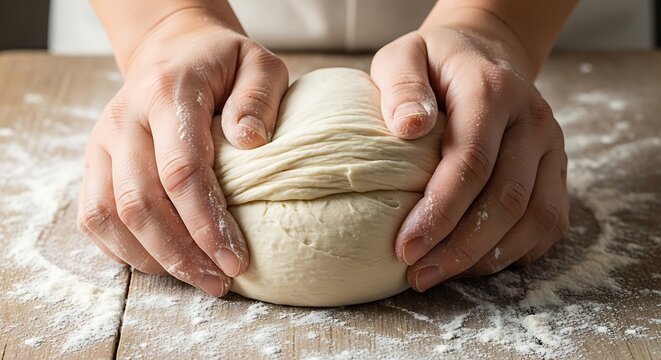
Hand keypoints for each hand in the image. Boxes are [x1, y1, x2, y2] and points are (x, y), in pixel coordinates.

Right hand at [77, 10, 288, 295]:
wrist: (173, 50)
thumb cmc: (223, 64)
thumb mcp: (258, 64)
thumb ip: (259, 97)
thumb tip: (252, 142)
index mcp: (168, 93)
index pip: (181, 170)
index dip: (207, 224)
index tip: (236, 260)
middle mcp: (126, 118)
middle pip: (141, 202)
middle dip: (182, 253)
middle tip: (220, 282)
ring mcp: (103, 141)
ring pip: (110, 215)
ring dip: (153, 258)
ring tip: (197, 279)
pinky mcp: (94, 159)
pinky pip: (93, 215)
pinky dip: (122, 249)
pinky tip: (161, 263)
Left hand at [371, 23, 568, 290]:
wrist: (484, 56)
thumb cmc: (435, 64)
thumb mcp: (405, 57)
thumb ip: (402, 86)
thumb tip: (408, 128)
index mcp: (491, 91)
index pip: (471, 162)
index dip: (439, 213)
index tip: (405, 248)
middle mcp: (531, 120)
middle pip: (506, 199)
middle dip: (459, 248)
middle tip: (418, 275)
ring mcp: (552, 146)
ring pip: (534, 218)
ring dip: (487, 257)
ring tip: (440, 274)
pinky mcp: (558, 168)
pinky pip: (550, 221)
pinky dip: (517, 251)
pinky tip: (477, 263)